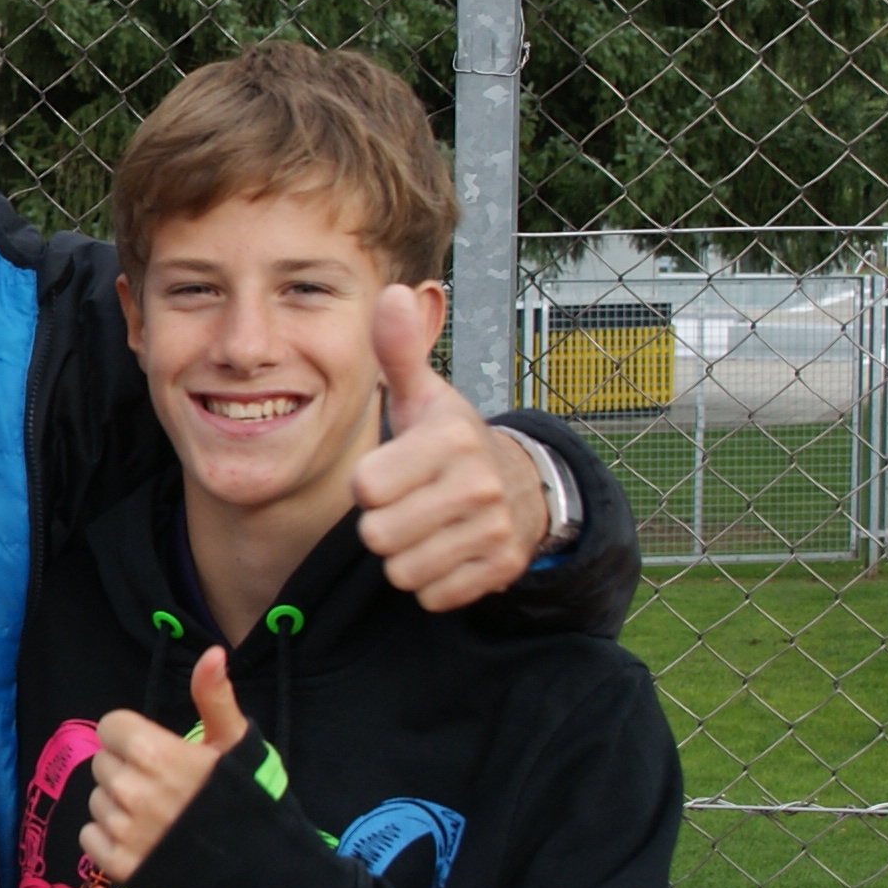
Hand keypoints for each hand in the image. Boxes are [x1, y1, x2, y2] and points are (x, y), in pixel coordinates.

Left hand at [83, 649, 246, 884]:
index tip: (156, 752)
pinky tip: (143, 840)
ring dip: (119, 805)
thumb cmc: (252, 803)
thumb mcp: (238, 745)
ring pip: (97, 800)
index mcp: (156, 755)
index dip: (132, 736)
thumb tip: (211, 652)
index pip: (110, 727)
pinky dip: (108, 839)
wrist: (266, 874)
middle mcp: (132, 791)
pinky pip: (89, 837)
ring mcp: (124, 832)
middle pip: (104, 763)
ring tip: (159, 817)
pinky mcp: (120, 867)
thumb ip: (214, 698)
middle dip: (128, 769)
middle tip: (164, 787)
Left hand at [350, 283, 548, 612]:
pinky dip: (431, 580)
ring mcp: (495, 531)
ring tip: (425, 524)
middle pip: (379, 535)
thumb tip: (393, 293)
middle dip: (382, 523)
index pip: (366, 486)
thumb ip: (398, 351)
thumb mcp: (423, 395)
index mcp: (451, 439)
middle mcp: (480, 485)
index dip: (367, 483)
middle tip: (407, 503)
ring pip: (403, 571)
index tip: (389, 472)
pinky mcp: (501, 570)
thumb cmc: (448, 440)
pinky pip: (432, 595)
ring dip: (403, 555)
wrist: (521, 486)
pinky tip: (446, 549)